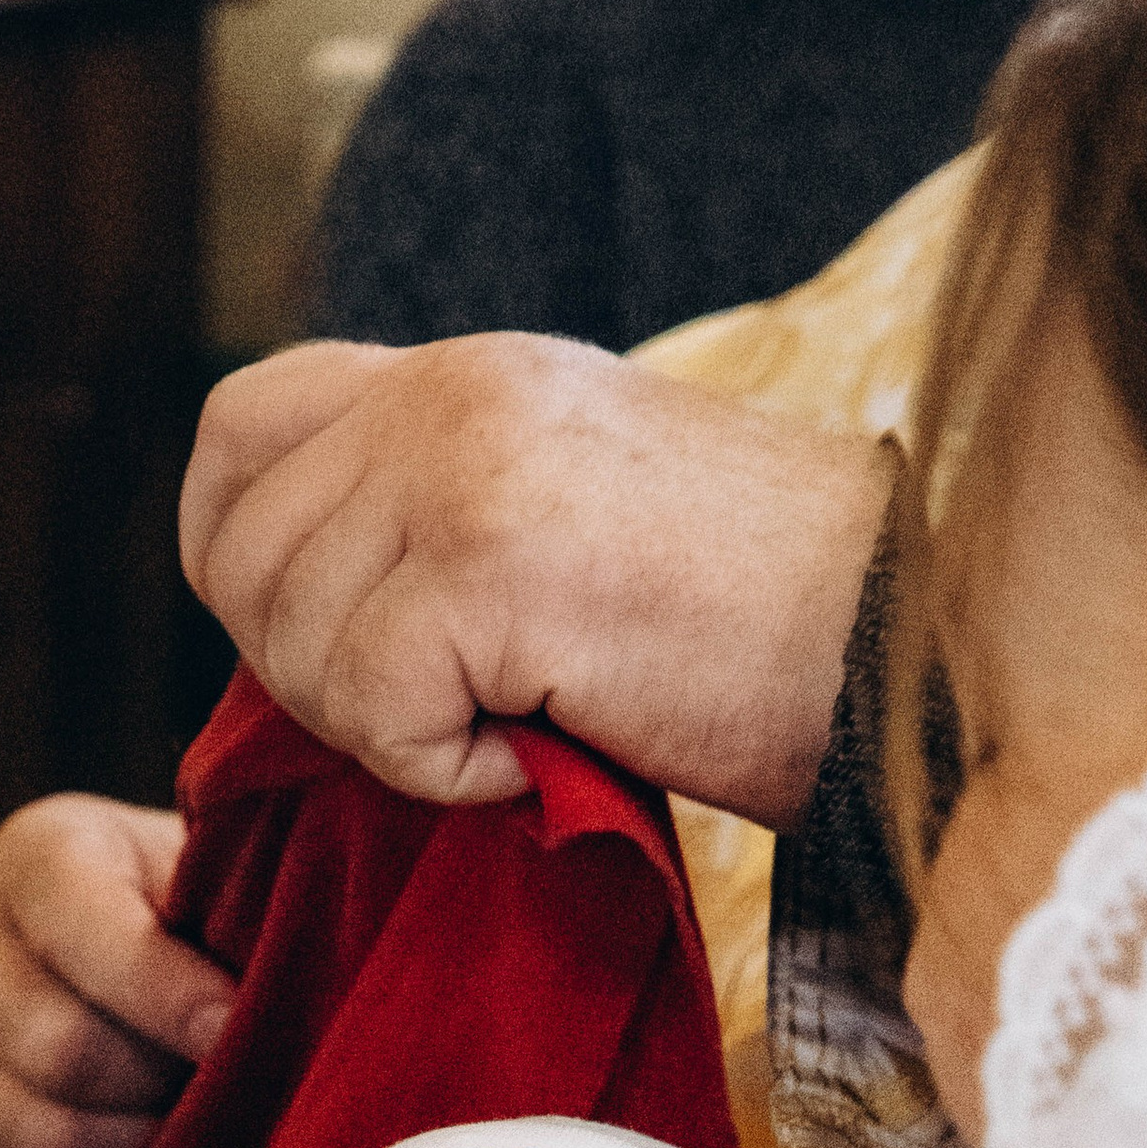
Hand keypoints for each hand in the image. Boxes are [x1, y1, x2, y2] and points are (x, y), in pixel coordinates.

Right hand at [0, 794, 236, 1147]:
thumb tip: (254, 1014)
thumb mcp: (210, 881)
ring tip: (186, 1131)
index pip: (84, 932)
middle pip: (58, 1051)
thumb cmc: (189, 919)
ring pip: (38, 1138)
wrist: (112, 962)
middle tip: (214, 1088)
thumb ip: (229, 919)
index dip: (169, 996)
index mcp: (38, 857)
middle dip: (156, 1084)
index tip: (236, 1033)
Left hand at [180, 335, 892, 825]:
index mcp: (469, 375)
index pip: (241, 427)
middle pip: (239, 550)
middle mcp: (452, 392)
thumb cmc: (766, 631)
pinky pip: (370, 706)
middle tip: (447, 717)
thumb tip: (297, 624)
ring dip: (384, 728)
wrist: (909, 644)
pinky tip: (544, 756)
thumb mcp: (574, 528)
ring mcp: (462, 466)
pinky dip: (447, 772)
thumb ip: (438, 531)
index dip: (237, 553)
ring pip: (290, 634)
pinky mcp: (489, 564)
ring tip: (517, 728)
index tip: (328, 647)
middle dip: (309, 674)